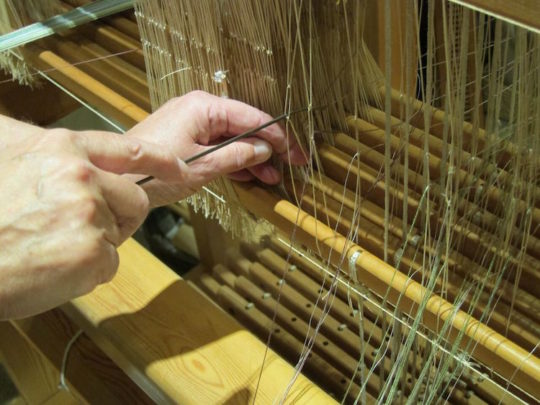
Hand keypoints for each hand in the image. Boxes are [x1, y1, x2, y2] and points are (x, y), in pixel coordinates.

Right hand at [0, 123, 185, 318]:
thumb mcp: (3, 154)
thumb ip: (31, 143)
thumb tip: (46, 139)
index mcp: (62, 149)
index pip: (130, 149)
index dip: (161, 160)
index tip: (180, 168)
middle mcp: (81, 176)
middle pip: (135, 199)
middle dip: (117, 216)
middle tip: (74, 229)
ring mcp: (90, 214)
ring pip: (118, 234)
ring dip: (94, 245)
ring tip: (50, 246)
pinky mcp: (93, 253)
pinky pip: (107, 265)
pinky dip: (84, 273)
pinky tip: (50, 268)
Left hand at [126, 91, 307, 205]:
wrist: (118, 181)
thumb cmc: (153, 171)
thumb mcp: (203, 166)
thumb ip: (237, 156)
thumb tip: (265, 150)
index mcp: (205, 107)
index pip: (252, 118)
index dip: (278, 136)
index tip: (295, 153)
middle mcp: (200, 109)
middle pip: (245, 127)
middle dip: (268, 148)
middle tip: (291, 166)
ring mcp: (193, 124)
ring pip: (233, 139)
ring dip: (252, 158)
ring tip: (271, 178)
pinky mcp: (187, 138)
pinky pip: (218, 146)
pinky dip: (233, 161)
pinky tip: (250, 176)